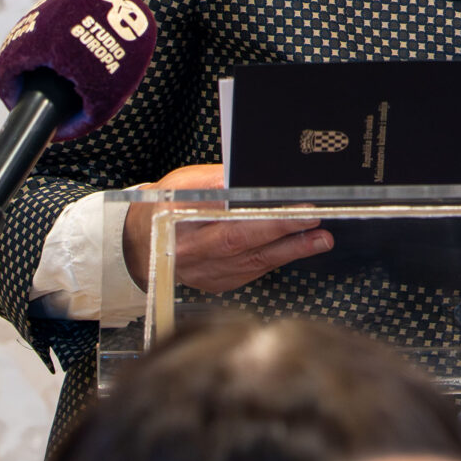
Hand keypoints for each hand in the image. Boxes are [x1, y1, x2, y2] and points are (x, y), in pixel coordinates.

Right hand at [121, 163, 331, 292]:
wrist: (140, 247)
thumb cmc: (163, 208)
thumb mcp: (182, 183)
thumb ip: (216, 180)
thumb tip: (256, 177)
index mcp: (174, 217)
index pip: (217, 210)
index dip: (251, 207)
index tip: (283, 199)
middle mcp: (188, 250)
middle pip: (238, 240)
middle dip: (279, 229)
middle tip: (313, 217)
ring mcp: (203, 272)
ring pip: (252, 262)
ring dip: (290, 249)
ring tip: (320, 238)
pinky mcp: (216, 284)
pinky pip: (251, 273)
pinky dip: (277, 260)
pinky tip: (300, 249)